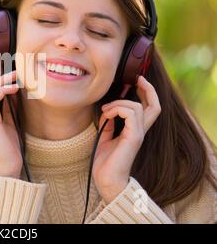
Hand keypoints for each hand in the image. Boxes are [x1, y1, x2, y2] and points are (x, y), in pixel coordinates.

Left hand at [92, 75, 161, 203]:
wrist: (107, 180)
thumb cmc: (105, 163)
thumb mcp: (104, 138)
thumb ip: (108, 125)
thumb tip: (107, 112)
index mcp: (134, 131)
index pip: (148, 109)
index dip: (146, 93)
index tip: (137, 80)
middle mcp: (140, 131)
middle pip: (155, 106)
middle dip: (147, 89)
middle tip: (137, 78)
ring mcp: (138, 134)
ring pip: (137, 107)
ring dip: (118, 103)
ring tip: (105, 111)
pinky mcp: (134, 137)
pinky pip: (131, 114)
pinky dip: (116, 110)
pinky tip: (106, 115)